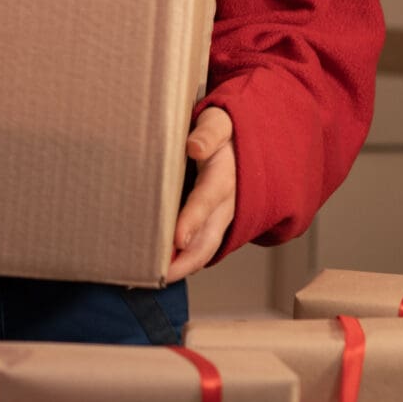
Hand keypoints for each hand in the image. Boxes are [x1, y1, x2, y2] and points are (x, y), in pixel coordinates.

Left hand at [165, 106, 236, 283]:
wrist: (247, 140)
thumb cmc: (224, 130)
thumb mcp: (219, 122)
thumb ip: (208, 133)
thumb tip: (194, 147)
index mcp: (224, 176)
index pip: (207, 199)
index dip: (193, 220)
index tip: (177, 239)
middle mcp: (227, 203)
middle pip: (209, 237)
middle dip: (186, 259)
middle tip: (160, 275)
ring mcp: (224, 216)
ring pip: (207, 247)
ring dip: (185, 266)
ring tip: (156, 280)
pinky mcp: (216, 222)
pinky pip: (204, 246)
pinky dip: (186, 261)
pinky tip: (162, 271)